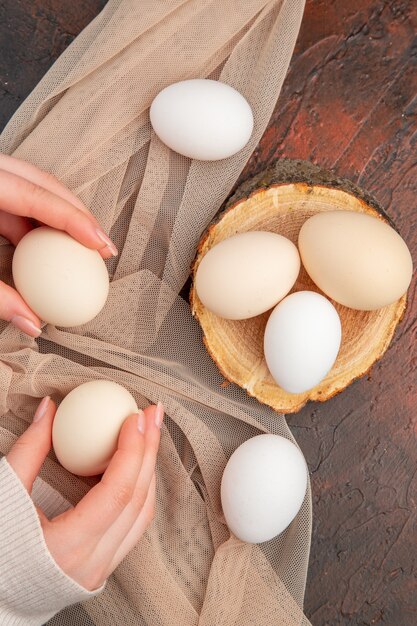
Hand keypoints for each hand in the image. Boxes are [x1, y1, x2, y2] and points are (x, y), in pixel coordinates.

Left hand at [0, 154, 117, 336]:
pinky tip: (51, 248)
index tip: (101, 245)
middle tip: (103, 247)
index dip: (75, 220)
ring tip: (85, 248)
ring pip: (35, 188)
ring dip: (62, 218)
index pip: (37, 195)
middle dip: (80, 214)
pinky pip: (20, 199)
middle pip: (45, 184)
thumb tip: (32, 323)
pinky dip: (39, 223)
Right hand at [6, 396, 162, 590]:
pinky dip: (140, 490)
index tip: (135, 417)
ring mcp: (101, 569)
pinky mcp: (104, 567)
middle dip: (149, 450)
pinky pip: (134, 525)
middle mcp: (91, 563)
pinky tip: (137, 464)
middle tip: (151, 414)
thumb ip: (29, 450)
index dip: (132, 450)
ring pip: (142, 513)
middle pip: (137, 499)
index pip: (116, 493)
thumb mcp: (5, 495)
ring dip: (149, 468)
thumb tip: (49, 408)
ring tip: (149, 433)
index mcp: (65, 547)